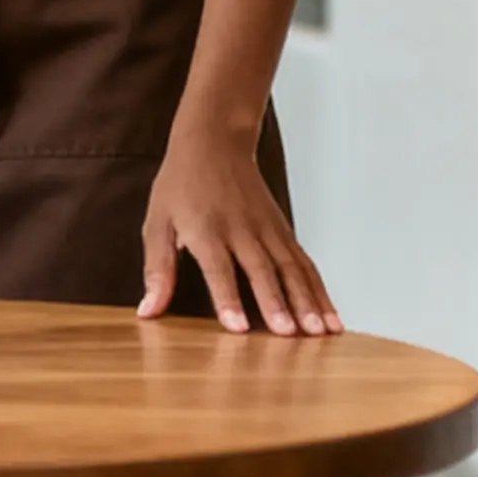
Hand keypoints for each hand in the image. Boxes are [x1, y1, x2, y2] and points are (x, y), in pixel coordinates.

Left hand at [139, 128, 341, 336]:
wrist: (215, 142)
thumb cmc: (181, 185)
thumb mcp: (157, 223)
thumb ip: (157, 270)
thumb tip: (147, 312)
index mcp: (206, 229)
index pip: (218, 268)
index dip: (228, 298)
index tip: (238, 327)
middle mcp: (241, 230)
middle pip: (262, 270)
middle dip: (277, 304)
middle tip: (289, 334)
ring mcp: (268, 230)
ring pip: (292, 268)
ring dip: (307, 302)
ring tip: (319, 332)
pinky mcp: (284, 231)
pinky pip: (305, 264)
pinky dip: (320, 291)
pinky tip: (330, 317)